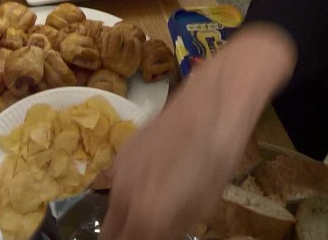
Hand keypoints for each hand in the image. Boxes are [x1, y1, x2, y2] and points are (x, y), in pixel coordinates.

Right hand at [102, 24, 296, 239]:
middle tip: (151, 231)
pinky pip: (118, 182)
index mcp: (146, 215)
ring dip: (127, 215)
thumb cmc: (216, 157)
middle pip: (111, 233)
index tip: (154, 237)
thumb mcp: (202, 205)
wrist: (212, 101)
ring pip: (113, 208)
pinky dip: (129, 190)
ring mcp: (120, 168)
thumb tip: (158, 233)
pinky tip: (153, 181)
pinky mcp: (123, 148)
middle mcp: (123, 194)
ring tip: (155, 209)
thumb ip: (172, 227)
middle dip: (128, 235)